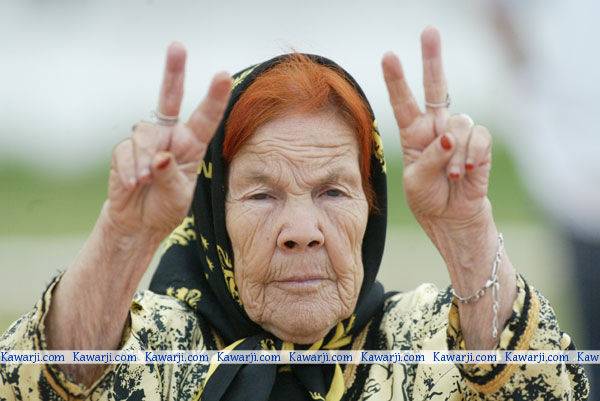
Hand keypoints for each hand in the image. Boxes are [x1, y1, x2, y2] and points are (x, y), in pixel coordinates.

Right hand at [108, 43, 231, 236]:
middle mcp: (171, 136)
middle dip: (173, 72)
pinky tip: (134, 184)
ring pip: (145, 134)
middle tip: (177, 47)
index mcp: (192, 145)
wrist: (138, 222)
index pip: (206, 118)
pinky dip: (130, 169)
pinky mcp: (124, 151)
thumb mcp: (178, 199)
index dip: (214, 98)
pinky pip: (125, 152)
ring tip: (146, 181)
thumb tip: (160, 157)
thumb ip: (171, 178)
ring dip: (145, 158)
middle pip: (170, 98)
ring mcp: (147, 141)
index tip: (223, 75)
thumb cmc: (166, 208)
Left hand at [382, 27, 491, 227]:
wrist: (453, 221)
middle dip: (433, 59)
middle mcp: (435, 128)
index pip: (403, 102)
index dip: (397, 80)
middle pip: (435, 87)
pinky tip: (468, 171)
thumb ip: (427, 158)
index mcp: (412, 134)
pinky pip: (479, 137)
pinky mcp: (480, 146)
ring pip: (459, 121)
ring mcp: (458, 135)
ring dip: (454, 151)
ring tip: (452, 174)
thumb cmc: (428, 200)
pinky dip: (472, 154)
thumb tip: (448, 138)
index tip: (388, 55)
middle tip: (429, 31)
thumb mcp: (415, 182)